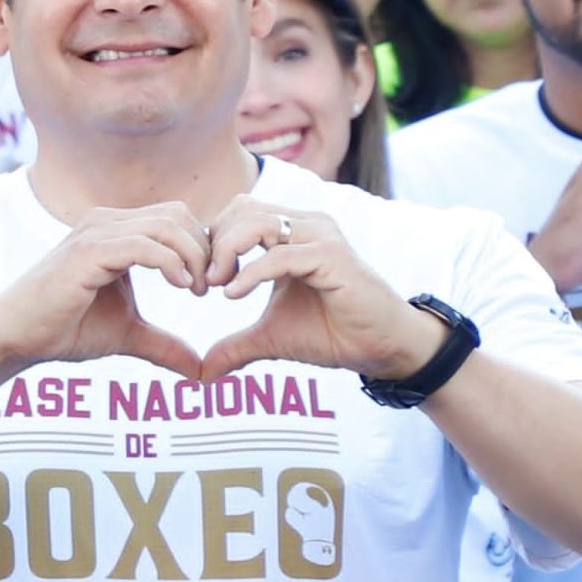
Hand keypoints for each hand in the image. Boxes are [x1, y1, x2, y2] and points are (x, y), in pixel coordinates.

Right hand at [0, 204, 209, 380]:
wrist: (16, 336)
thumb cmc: (65, 330)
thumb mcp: (127, 335)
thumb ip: (163, 345)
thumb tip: (199, 370)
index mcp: (116, 231)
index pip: (176, 219)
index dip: (203, 248)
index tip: (214, 284)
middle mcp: (106, 222)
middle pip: (178, 214)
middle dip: (205, 249)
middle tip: (213, 287)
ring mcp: (95, 232)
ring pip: (166, 225)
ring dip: (193, 256)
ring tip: (200, 290)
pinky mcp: (88, 251)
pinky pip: (144, 245)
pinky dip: (171, 263)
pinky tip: (183, 287)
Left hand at [199, 199, 444, 385]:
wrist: (380, 347)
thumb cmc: (333, 333)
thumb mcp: (272, 338)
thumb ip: (236, 346)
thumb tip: (203, 373)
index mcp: (292, 232)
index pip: (239, 213)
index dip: (213, 240)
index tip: (200, 278)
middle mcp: (306, 225)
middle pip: (243, 209)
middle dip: (215, 242)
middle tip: (203, 282)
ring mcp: (320, 237)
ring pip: (259, 222)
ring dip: (228, 251)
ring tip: (215, 284)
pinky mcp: (332, 257)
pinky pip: (280, 255)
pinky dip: (251, 273)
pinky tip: (232, 294)